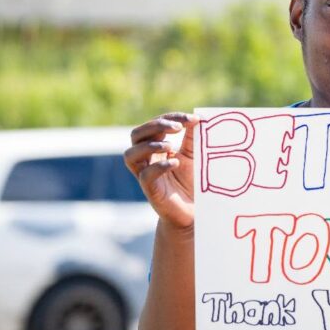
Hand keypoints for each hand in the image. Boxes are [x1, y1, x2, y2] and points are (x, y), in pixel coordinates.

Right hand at [125, 112, 197, 230]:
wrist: (193, 211)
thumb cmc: (191, 182)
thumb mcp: (193, 156)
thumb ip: (192, 138)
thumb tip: (198, 118)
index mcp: (155, 146)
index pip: (156, 125)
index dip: (171, 118)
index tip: (193, 119)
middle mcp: (146, 158)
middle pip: (137, 134)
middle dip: (156, 126)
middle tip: (177, 127)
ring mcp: (144, 174)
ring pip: (131, 154)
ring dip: (149, 146)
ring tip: (171, 146)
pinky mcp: (149, 190)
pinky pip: (145, 176)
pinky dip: (158, 167)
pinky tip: (175, 163)